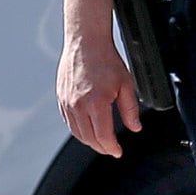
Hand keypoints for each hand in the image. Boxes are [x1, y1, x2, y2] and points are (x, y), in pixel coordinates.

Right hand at [58, 24, 142, 158]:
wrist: (86, 43)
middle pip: (89, 139)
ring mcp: (67, 102)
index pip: (103, 137)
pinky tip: (87, 129)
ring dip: (89, 141)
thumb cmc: (105, 60)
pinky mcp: (61, 98)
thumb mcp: (126, 85)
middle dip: (101, 147)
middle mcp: (78, 105)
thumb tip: (134, 127)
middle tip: (111, 149)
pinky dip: (78, 130)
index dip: (112, 148)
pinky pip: (68, 121)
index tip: (118, 151)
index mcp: (96, 104)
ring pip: (76, 132)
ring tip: (100, 142)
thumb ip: (130, 110)